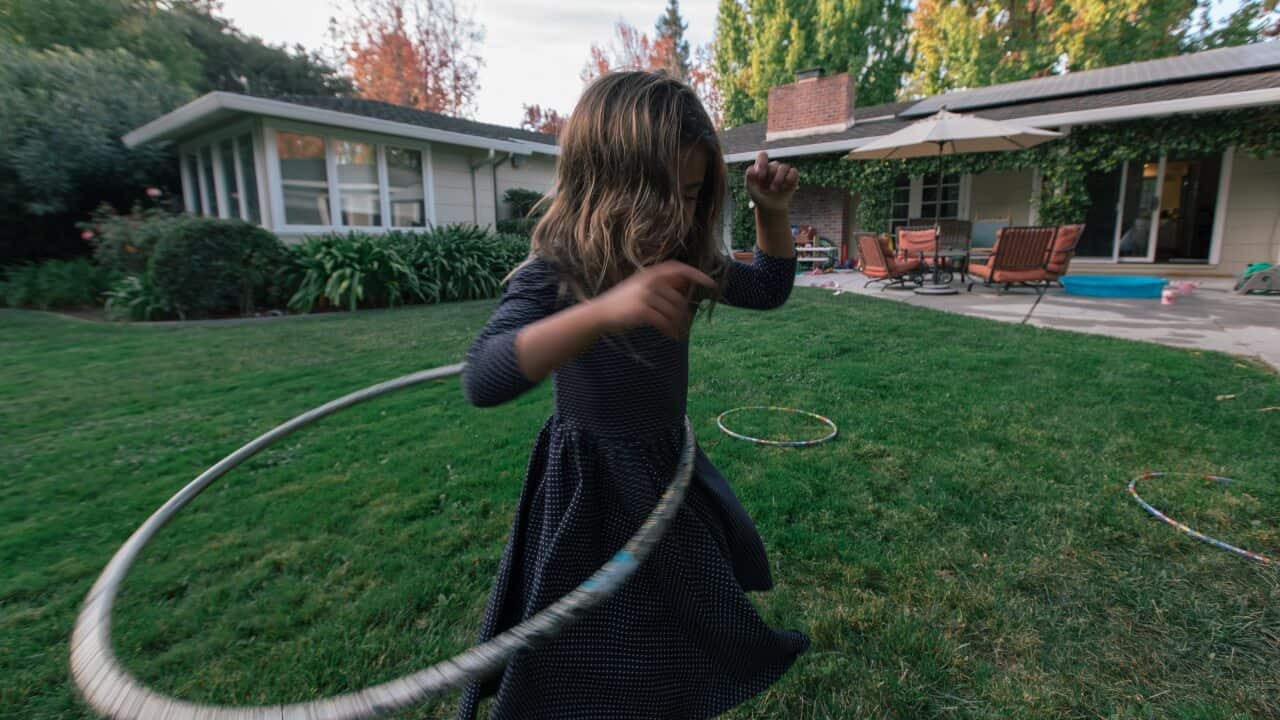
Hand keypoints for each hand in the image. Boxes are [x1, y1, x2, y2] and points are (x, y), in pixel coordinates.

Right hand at [589, 261, 715, 338]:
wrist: (600, 313)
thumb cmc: (623, 302)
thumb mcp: (641, 287)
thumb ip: (660, 285)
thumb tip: (684, 287)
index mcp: (650, 273)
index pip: (678, 268)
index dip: (696, 274)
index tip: (711, 283)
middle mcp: (649, 281)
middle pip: (678, 298)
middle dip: (685, 314)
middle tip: (686, 326)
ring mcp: (645, 295)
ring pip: (673, 311)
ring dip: (679, 326)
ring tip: (680, 334)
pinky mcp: (642, 310)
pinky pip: (665, 322)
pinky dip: (671, 331)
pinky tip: (673, 337)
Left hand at [744, 151, 798, 213]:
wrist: (770, 207)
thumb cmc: (758, 195)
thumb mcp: (750, 187)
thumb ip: (749, 176)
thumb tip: (754, 169)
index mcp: (762, 166)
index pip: (763, 155)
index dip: (762, 163)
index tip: (760, 176)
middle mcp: (773, 166)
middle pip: (774, 164)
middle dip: (770, 177)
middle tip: (767, 189)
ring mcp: (783, 171)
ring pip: (784, 167)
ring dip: (778, 180)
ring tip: (774, 190)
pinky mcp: (792, 176)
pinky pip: (793, 172)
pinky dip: (789, 180)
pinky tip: (784, 188)